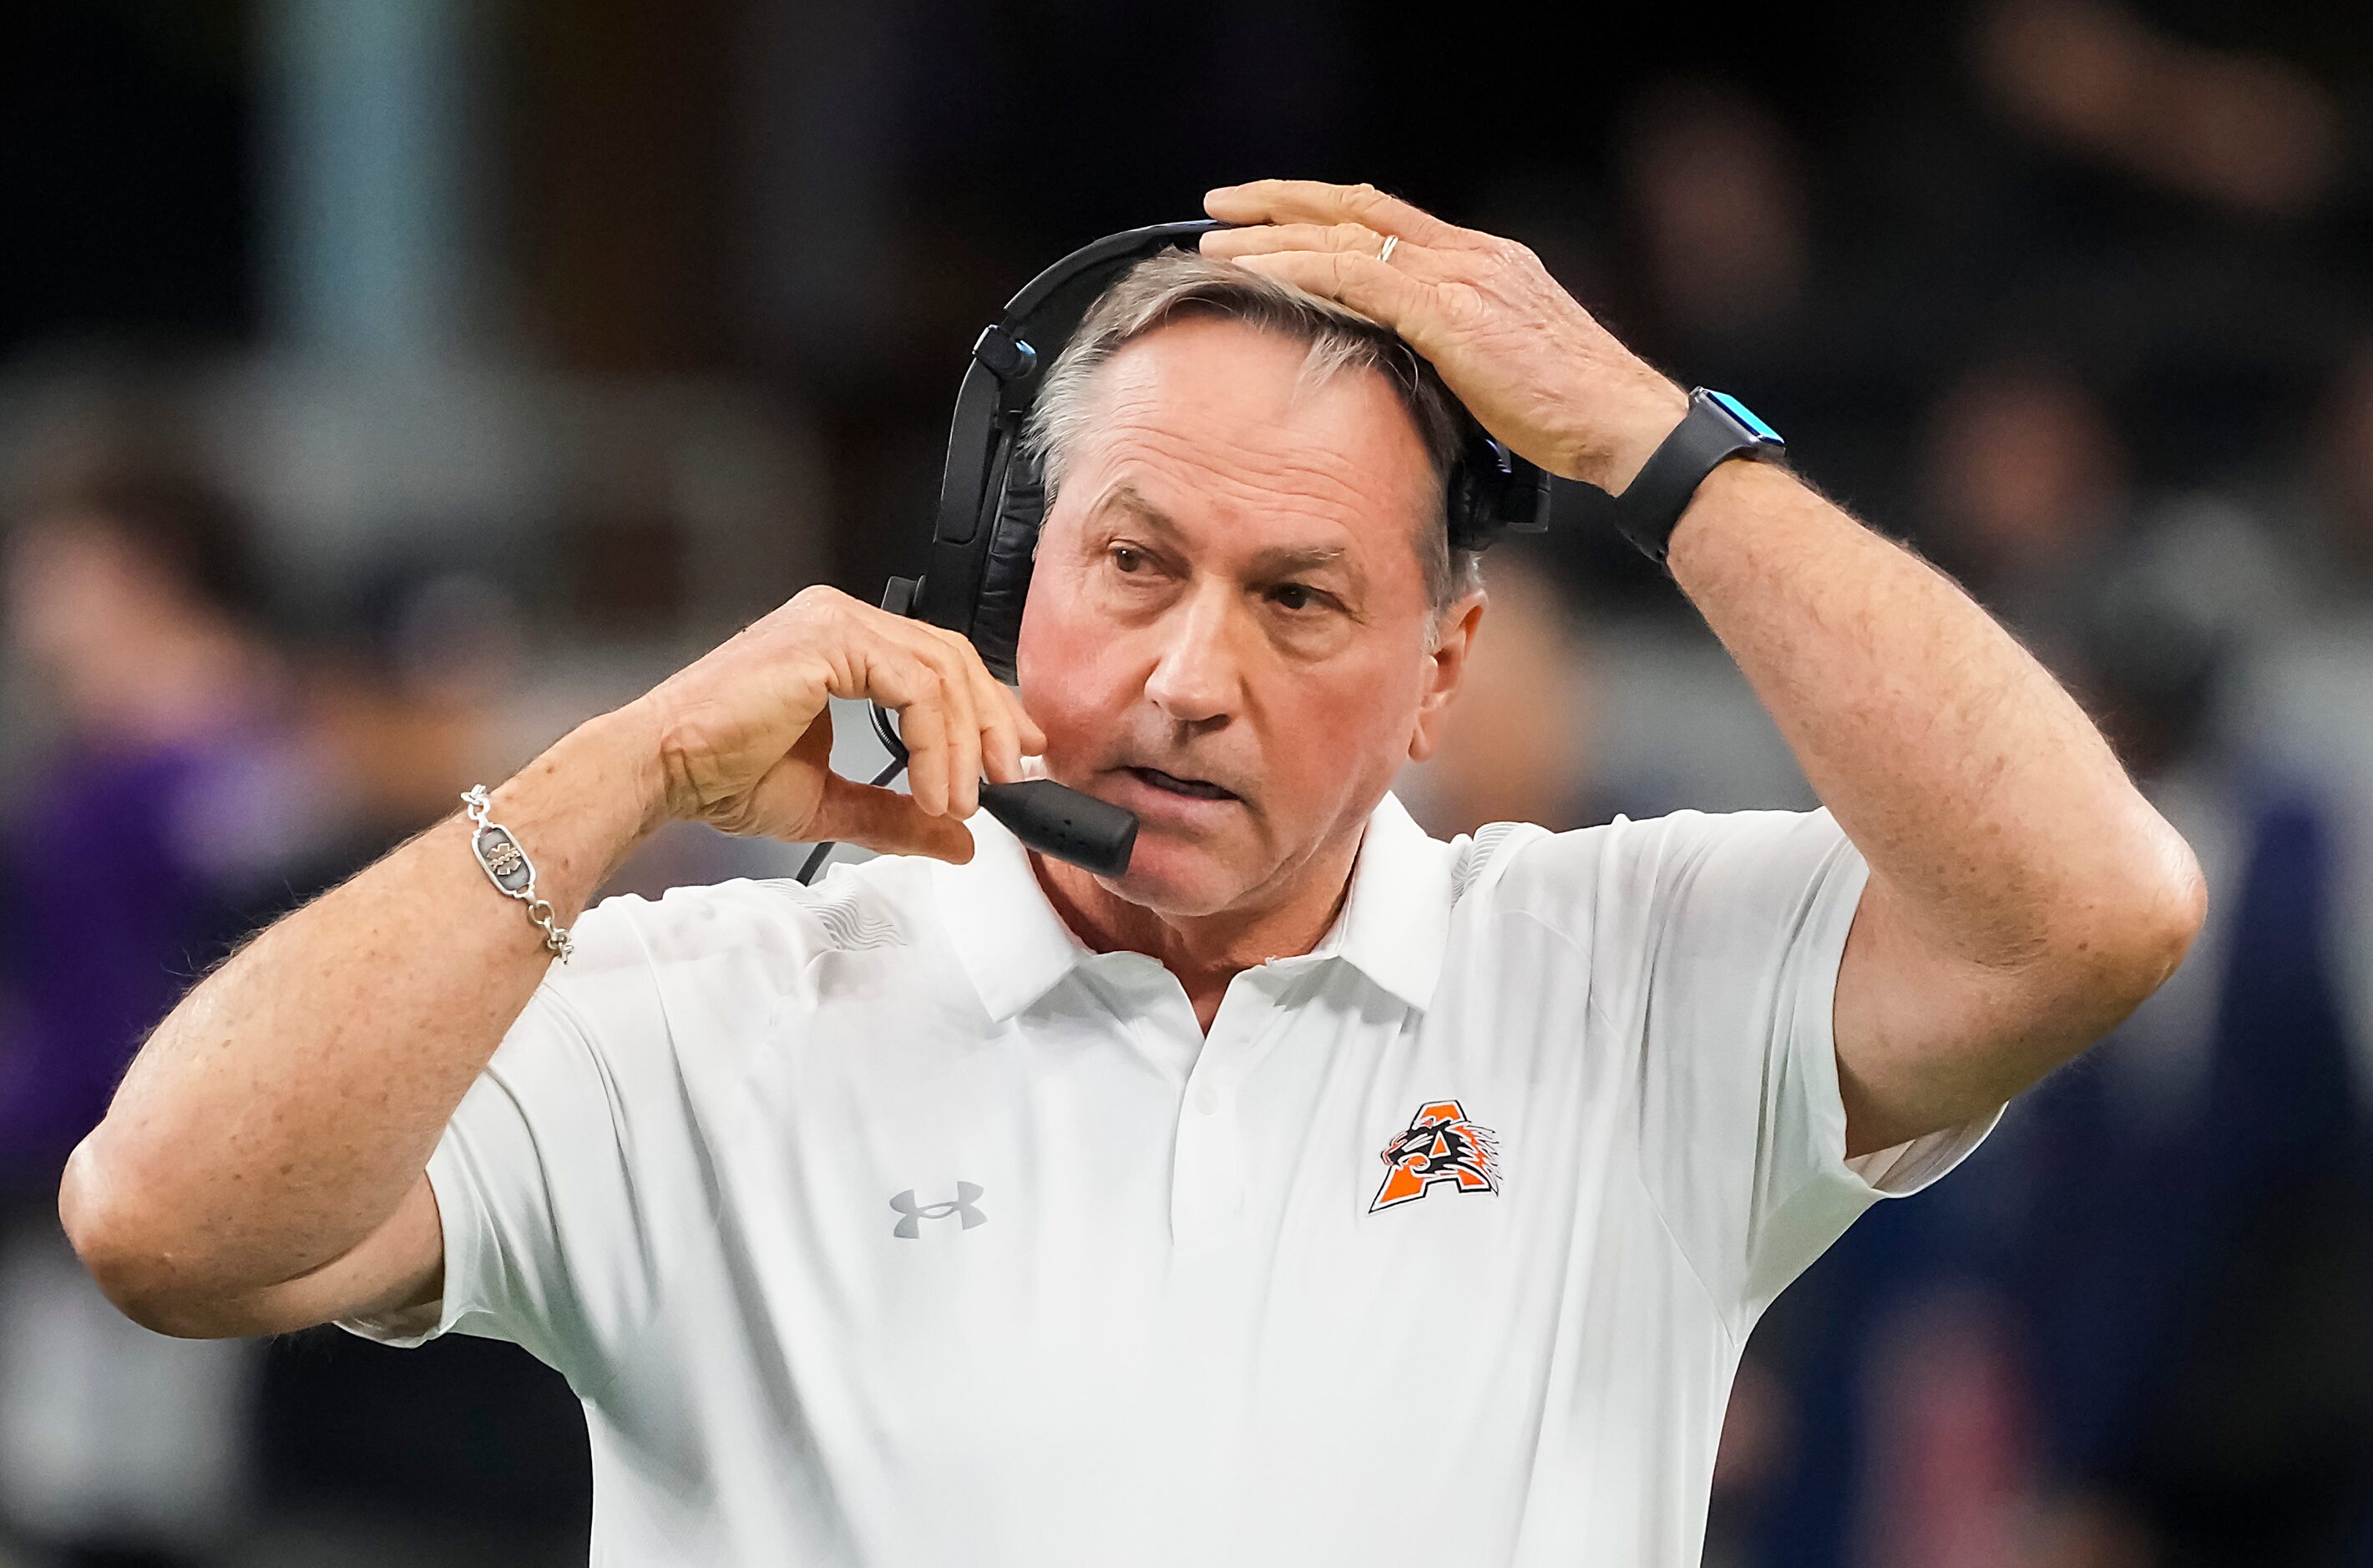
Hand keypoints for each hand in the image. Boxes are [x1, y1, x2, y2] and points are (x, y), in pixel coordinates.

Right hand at [632, 586, 1043, 861]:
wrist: (663, 772)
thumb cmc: (721, 774)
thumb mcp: (831, 802)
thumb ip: (896, 814)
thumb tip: (959, 841)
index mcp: (843, 643)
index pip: (938, 662)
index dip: (986, 707)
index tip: (1015, 757)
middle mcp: (841, 618)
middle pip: (951, 657)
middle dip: (991, 723)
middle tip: (1009, 781)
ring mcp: (835, 621)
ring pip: (941, 670)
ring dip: (965, 743)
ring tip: (965, 802)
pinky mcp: (828, 639)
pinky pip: (914, 686)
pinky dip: (936, 741)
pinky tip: (933, 789)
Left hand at [1200, 180, 1687, 491]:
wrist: (1624, 423)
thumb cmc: (1571, 413)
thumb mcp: (1500, 367)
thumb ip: (1451, 349)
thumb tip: (1402, 368)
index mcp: (1483, 261)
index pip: (1387, 217)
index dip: (1322, 210)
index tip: (1271, 214)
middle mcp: (1470, 255)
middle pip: (1358, 208)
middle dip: (1283, 202)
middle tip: (1222, 205)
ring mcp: (1463, 279)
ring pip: (1347, 239)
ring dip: (1273, 238)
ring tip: (1217, 242)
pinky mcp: (1454, 317)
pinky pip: (1362, 280)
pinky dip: (1304, 272)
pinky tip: (1261, 276)